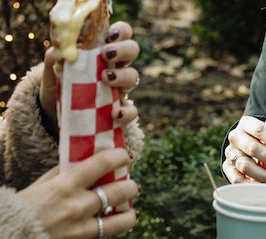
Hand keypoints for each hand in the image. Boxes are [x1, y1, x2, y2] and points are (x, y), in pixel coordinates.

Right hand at [17, 147, 139, 237]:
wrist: (7, 236)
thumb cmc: (23, 207)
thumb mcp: (42, 184)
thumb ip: (65, 171)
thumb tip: (85, 156)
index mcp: (66, 185)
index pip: (104, 163)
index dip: (121, 157)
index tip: (127, 157)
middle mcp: (76, 206)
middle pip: (119, 191)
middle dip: (131, 187)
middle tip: (133, 185)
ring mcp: (79, 229)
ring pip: (119, 221)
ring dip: (129, 214)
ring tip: (131, 210)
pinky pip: (103, 236)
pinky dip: (111, 230)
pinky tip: (114, 224)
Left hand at [39, 21, 140, 132]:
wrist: (51, 112)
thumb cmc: (57, 83)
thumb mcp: (52, 70)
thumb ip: (54, 58)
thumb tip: (58, 50)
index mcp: (103, 50)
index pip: (121, 33)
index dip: (121, 31)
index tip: (110, 35)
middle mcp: (116, 65)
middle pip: (132, 49)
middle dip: (124, 49)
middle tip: (107, 54)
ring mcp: (119, 87)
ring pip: (134, 76)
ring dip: (123, 76)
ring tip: (105, 78)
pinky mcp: (119, 109)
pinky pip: (132, 110)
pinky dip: (128, 112)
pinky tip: (116, 114)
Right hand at [223, 116, 265, 184]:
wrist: (246, 142)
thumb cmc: (265, 137)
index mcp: (246, 123)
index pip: (259, 129)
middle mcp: (235, 136)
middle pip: (252, 148)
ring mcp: (230, 153)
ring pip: (244, 165)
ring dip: (264, 175)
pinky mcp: (227, 168)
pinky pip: (236, 180)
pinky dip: (252, 185)